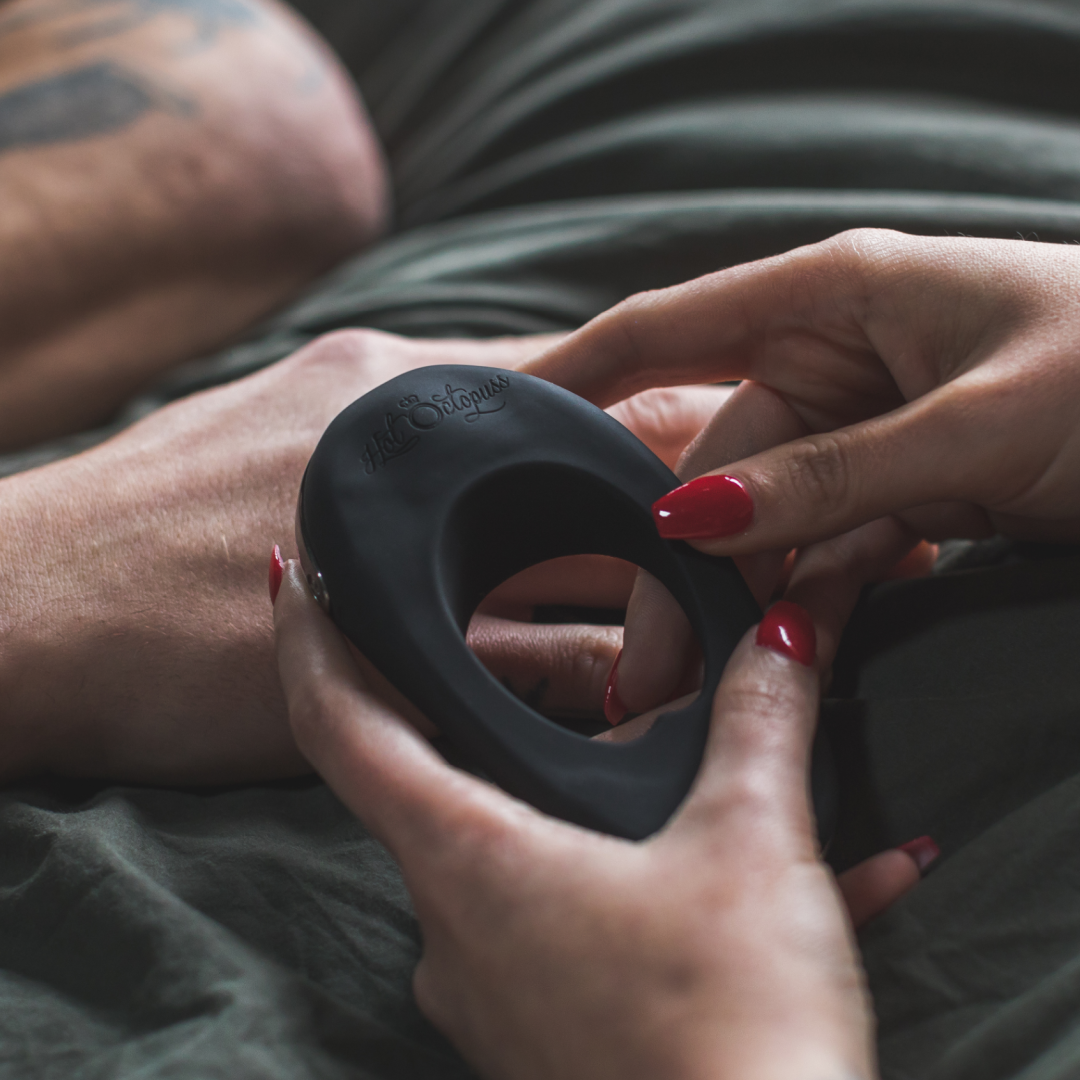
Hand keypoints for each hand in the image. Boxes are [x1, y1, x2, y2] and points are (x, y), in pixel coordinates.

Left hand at [0, 329, 724, 782]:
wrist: (4, 612)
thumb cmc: (170, 653)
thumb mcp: (377, 677)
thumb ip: (529, 661)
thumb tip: (648, 673)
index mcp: (420, 430)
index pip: (605, 435)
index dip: (684, 480)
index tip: (732, 527)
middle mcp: (389, 376)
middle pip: (564, 406)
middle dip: (633, 465)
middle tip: (685, 533)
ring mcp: (341, 376)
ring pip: (501, 409)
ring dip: (559, 461)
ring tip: (602, 530)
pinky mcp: (302, 394)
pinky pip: (435, 414)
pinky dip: (488, 460)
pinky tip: (496, 510)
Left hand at [274, 565, 928, 1079]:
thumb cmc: (730, 1037)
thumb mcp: (751, 846)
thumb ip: (762, 718)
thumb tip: (783, 629)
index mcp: (468, 860)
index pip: (338, 724)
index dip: (306, 637)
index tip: (290, 575)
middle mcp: (455, 927)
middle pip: (423, 777)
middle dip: (469, 703)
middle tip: (506, 641)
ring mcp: (494, 988)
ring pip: (512, 849)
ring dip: (574, 796)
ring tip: (653, 741)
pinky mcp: (544, 1030)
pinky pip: (567, 921)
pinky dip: (625, 879)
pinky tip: (728, 877)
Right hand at [522, 230, 1079, 710]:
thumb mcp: (977, 423)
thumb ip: (831, 475)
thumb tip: (693, 518)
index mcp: (835, 295)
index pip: (664, 329)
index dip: (574, 379)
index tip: (501, 429)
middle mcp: (835, 354)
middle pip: (715, 462)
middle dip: (675, 563)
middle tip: (650, 669)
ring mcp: (868, 423)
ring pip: (768, 515)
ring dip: (741, 594)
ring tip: (705, 683)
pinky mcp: (905, 479)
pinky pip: (830, 540)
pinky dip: (813, 594)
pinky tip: (794, 648)